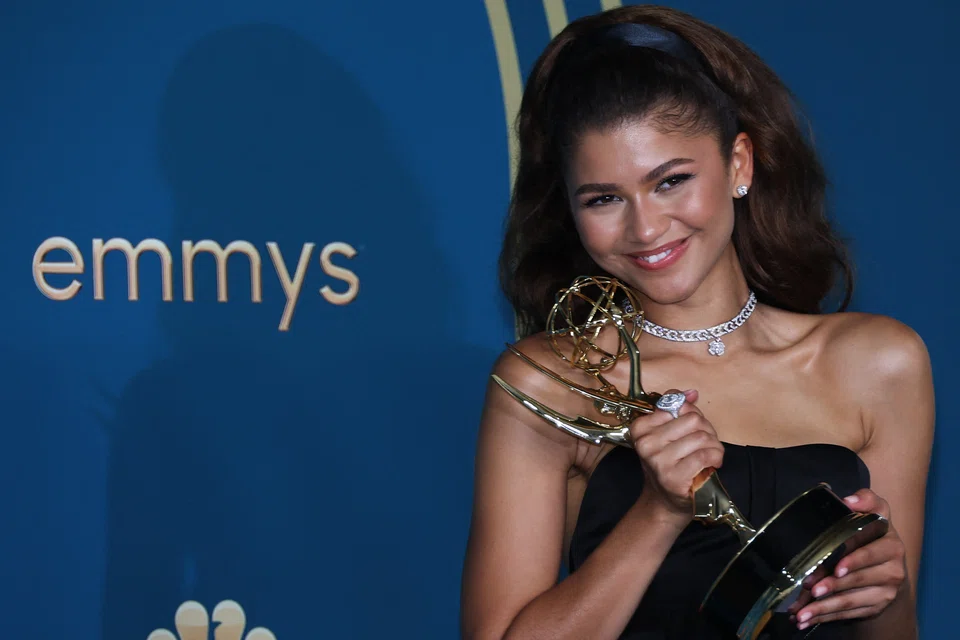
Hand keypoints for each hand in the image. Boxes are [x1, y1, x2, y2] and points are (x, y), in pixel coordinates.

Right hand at [628, 389, 724, 516]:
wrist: (666, 501)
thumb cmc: (670, 464)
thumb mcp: (667, 433)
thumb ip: (677, 409)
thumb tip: (692, 392)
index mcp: (640, 428)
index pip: (677, 405)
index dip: (691, 416)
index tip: (690, 430)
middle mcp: (646, 444)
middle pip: (693, 420)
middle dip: (706, 431)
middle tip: (704, 444)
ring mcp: (658, 461)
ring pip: (702, 437)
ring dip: (714, 446)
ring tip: (709, 455)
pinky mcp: (674, 477)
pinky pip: (705, 455)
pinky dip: (716, 458)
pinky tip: (712, 464)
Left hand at [792, 489, 906, 630]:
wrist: (888, 568)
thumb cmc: (868, 537)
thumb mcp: (870, 515)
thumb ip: (864, 501)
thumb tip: (847, 500)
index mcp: (889, 540)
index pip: (871, 550)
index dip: (855, 558)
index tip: (837, 567)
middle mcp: (893, 565)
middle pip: (859, 576)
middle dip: (833, 584)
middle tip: (811, 589)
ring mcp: (887, 588)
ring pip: (852, 598)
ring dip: (825, 606)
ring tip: (803, 611)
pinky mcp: (878, 605)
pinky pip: (850, 612)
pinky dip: (827, 616)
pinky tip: (808, 618)